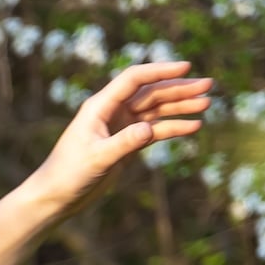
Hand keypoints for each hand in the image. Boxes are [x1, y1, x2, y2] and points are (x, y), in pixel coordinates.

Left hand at [26, 60, 213, 216]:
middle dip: (179, 88)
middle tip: (208, 85)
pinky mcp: (125, 143)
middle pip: (150, 92)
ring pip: (155, 110)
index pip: (133, 80)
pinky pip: (154, 130)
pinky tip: (193, 126)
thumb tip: (150, 130)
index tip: (186, 67)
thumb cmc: (68, 174)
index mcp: (99, 106)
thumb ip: (123, 143)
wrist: (56, 196)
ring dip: (180, 106)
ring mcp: (119, 126)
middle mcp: (111, 112)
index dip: (160, 71)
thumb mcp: (97, 158)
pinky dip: (172, 128)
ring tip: (207, 104)